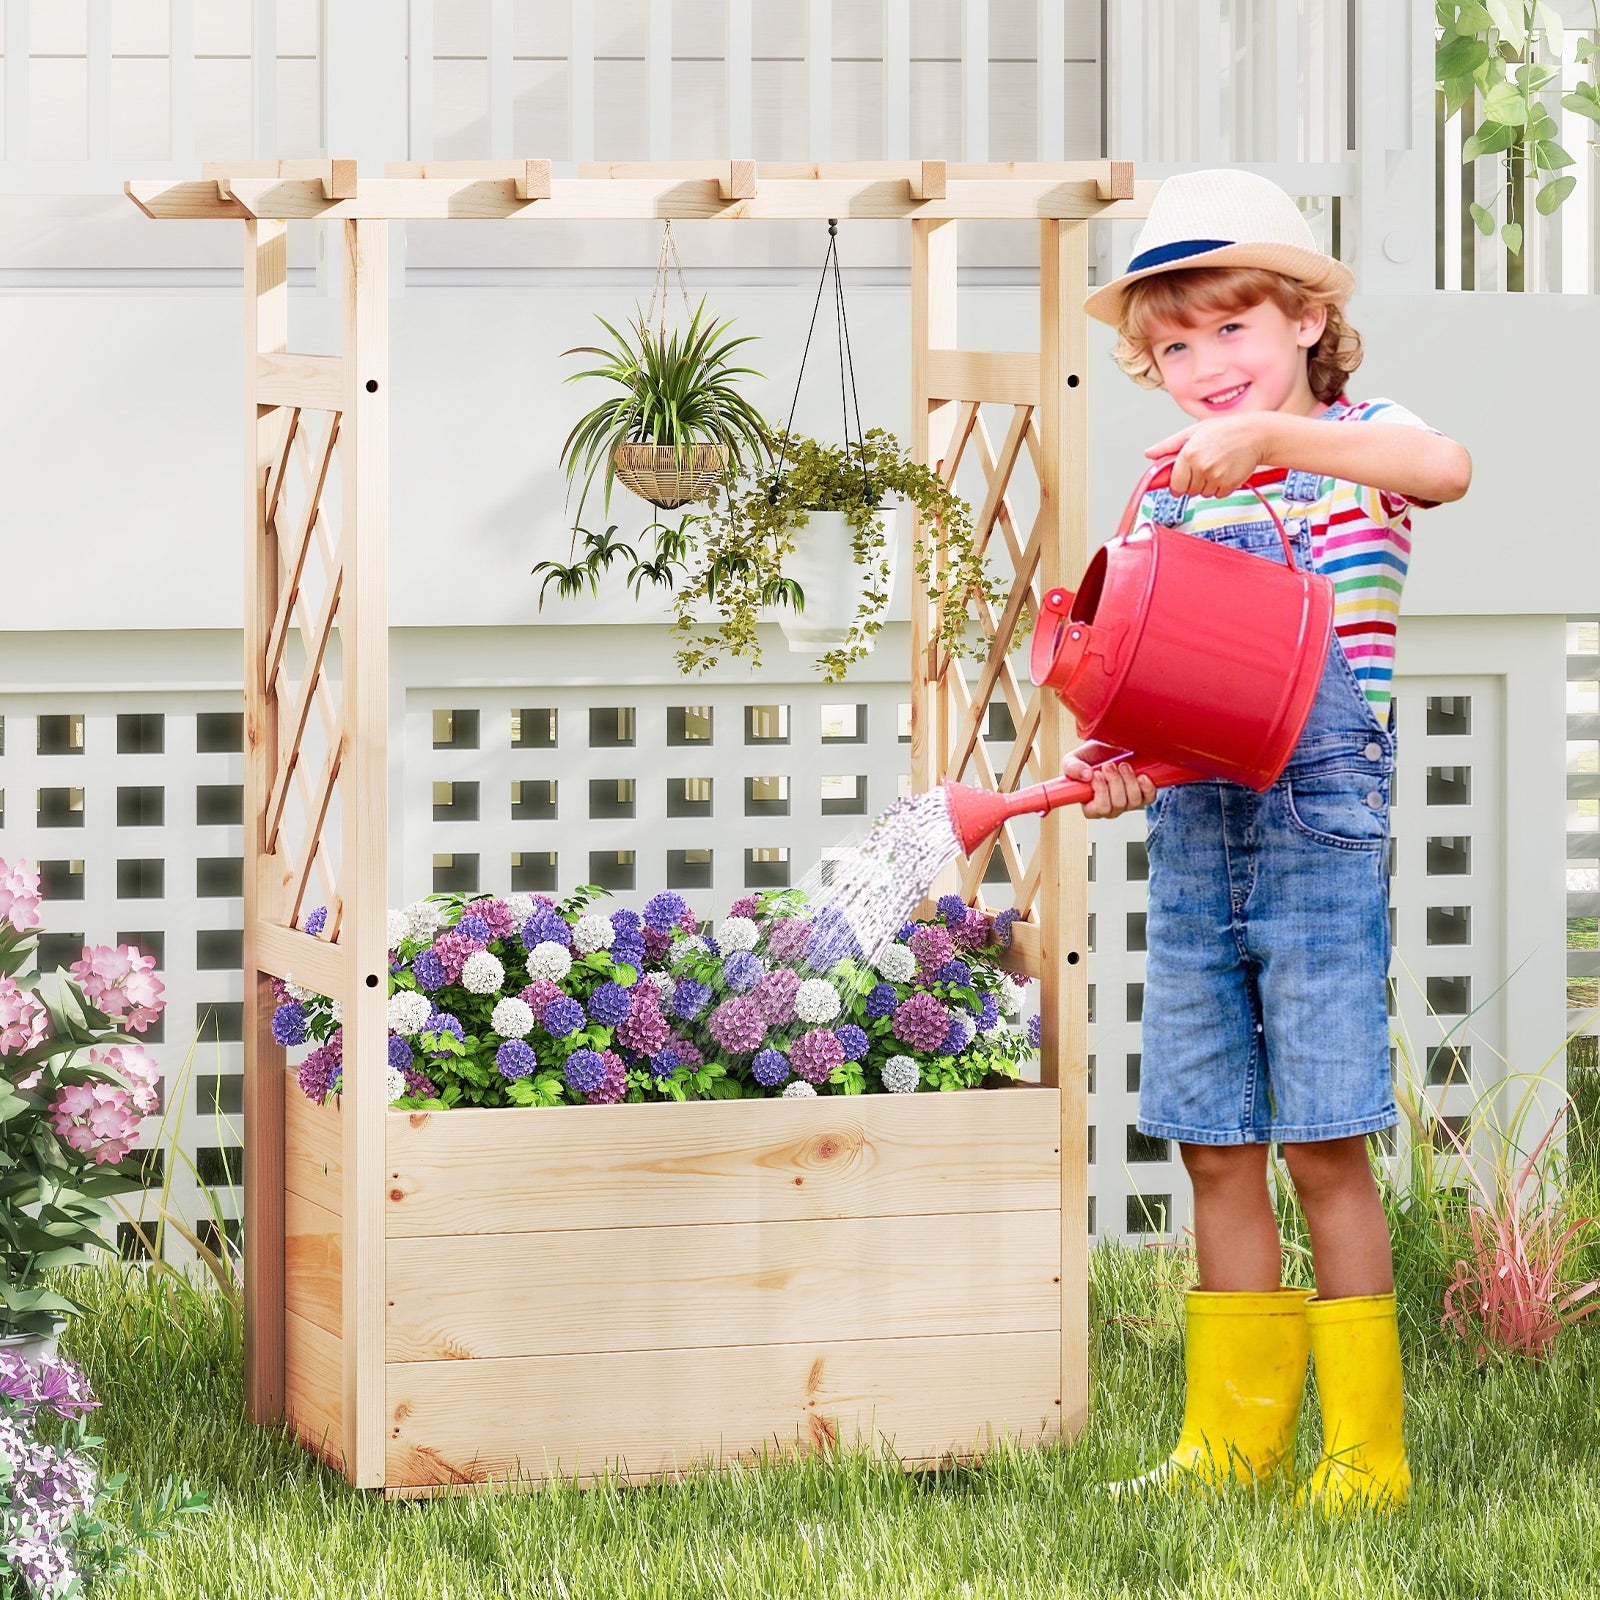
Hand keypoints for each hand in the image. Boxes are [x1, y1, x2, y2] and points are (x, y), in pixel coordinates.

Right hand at [1063, 754, 1155, 818]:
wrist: (1110, 747)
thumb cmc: (1093, 756)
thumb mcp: (1074, 759)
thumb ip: (1073, 767)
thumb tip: (1086, 776)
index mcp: (1090, 804)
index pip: (1097, 810)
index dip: (1100, 792)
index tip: (1097, 773)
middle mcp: (1110, 807)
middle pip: (1117, 805)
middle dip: (1114, 782)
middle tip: (1109, 765)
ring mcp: (1127, 803)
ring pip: (1132, 801)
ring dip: (1128, 780)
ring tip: (1123, 765)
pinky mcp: (1142, 796)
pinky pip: (1148, 798)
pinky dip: (1146, 787)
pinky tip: (1141, 775)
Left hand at [1145, 415, 1273, 497]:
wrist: (1255, 434)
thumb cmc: (1225, 430)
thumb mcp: (1193, 432)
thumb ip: (1169, 445)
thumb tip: (1148, 453)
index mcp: (1189, 453)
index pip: (1175, 484)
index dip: (1179, 483)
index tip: (1185, 478)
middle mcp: (1201, 466)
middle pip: (1189, 491)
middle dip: (1194, 482)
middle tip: (1205, 465)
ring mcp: (1215, 476)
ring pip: (1203, 494)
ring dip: (1208, 484)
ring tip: (1218, 465)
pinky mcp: (1229, 484)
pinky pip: (1218, 495)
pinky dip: (1221, 487)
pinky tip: (1227, 470)